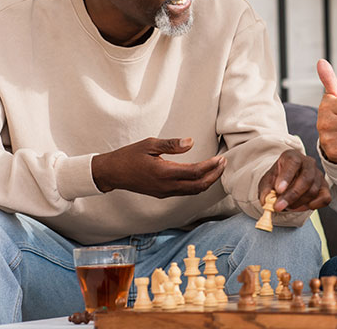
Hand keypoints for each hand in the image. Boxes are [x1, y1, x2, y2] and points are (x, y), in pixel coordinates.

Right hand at [91, 137, 225, 196]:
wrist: (112, 173)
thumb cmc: (130, 156)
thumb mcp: (149, 144)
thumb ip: (171, 144)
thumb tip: (191, 142)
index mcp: (164, 173)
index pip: (195, 172)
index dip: (211, 166)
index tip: (221, 158)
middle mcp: (166, 186)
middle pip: (199, 186)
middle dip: (214, 175)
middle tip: (224, 163)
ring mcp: (165, 192)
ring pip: (193, 191)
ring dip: (208, 181)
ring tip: (217, 168)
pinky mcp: (163, 194)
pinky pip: (185, 192)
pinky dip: (198, 185)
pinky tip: (202, 176)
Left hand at [258, 149, 330, 211]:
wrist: (287, 182)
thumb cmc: (278, 179)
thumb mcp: (267, 181)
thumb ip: (266, 190)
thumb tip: (266, 200)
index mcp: (292, 156)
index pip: (293, 163)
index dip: (286, 176)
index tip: (278, 190)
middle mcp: (308, 163)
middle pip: (306, 178)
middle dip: (292, 195)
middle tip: (278, 207)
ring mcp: (318, 174)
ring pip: (313, 190)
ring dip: (299, 202)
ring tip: (287, 206)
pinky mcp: (325, 187)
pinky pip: (325, 198)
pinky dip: (315, 205)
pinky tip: (304, 206)